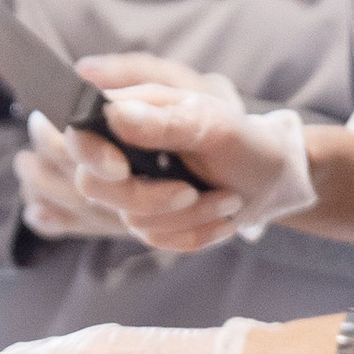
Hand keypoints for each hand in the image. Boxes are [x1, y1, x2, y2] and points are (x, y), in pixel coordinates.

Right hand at [17, 108, 244, 251]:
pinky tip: (223, 218)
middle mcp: (123, 155)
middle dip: (148, 197)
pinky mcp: (151, 221)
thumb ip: (166, 121)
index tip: (121, 169)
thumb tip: (117, 113)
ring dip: (188, 216)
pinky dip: (196, 233)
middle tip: (191, 192)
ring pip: (131, 219)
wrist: (272, 181)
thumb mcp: (215, 127)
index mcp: (131, 117)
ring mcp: (134, 192)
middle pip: (94, 187)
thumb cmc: (244, 142)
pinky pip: (158, 239)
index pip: (80, 135)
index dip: (91, 155)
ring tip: (228, 198)